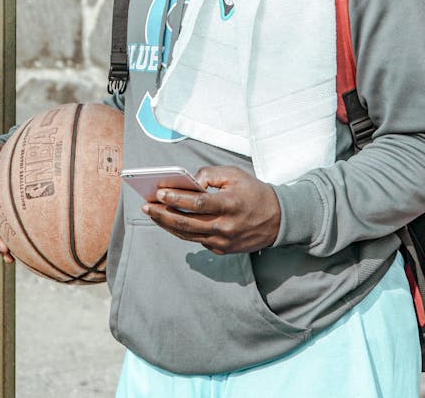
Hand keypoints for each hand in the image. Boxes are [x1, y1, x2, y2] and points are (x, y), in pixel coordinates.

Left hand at [141, 165, 280, 254]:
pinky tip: (169, 221)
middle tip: (146, 206)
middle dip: (163, 214)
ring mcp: (223, 242)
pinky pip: (196, 240)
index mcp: (230, 205)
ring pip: (187, 235)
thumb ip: (210, 175)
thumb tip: (188, 182)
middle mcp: (225, 227)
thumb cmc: (254, 192)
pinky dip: (181, 230)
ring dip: (167, 224)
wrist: (278, 220)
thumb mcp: (235, 174)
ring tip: (152, 214)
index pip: (197, 203)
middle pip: (186, 222)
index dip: (176, 198)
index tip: (159, 192)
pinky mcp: (222, 250)